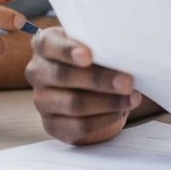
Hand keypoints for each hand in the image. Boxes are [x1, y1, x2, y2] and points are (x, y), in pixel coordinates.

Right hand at [26, 28, 139, 144]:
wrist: (90, 85)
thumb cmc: (94, 56)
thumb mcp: (94, 44)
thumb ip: (100, 44)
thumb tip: (124, 51)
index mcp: (45, 43)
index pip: (50, 44)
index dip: (68, 50)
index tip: (88, 56)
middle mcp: (38, 71)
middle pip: (64, 76)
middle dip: (99, 80)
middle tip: (127, 82)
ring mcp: (42, 100)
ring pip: (73, 104)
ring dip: (108, 102)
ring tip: (132, 98)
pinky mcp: (52, 125)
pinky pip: (78, 126)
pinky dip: (103, 119)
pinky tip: (120, 112)